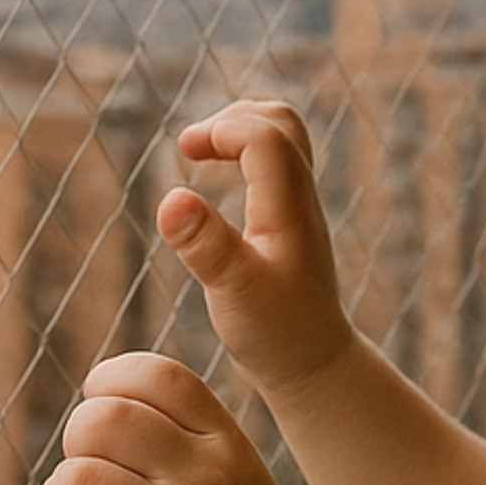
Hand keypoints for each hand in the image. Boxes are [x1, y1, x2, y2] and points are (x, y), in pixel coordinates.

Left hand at [34, 352, 331, 484]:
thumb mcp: (239, 481)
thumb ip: (186, 440)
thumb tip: (97, 406)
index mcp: (228, 447)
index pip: (157, 376)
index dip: (111, 385)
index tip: (106, 423)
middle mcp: (204, 481)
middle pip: (102, 420)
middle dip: (77, 446)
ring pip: (73, 483)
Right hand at [160, 100, 354, 397]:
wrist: (314, 365)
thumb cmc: (276, 334)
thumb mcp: (233, 292)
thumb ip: (205, 245)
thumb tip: (171, 197)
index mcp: (289, 209)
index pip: (264, 135)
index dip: (221, 129)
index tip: (185, 153)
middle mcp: (301, 200)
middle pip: (282, 121)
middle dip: (231, 119)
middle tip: (191, 148)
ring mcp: (299, 209)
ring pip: (281, 140)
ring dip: (238, 134)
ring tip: (199, 155)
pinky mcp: (291, 223)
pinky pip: (274, 166)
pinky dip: (242, 157)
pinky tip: (215, 186)